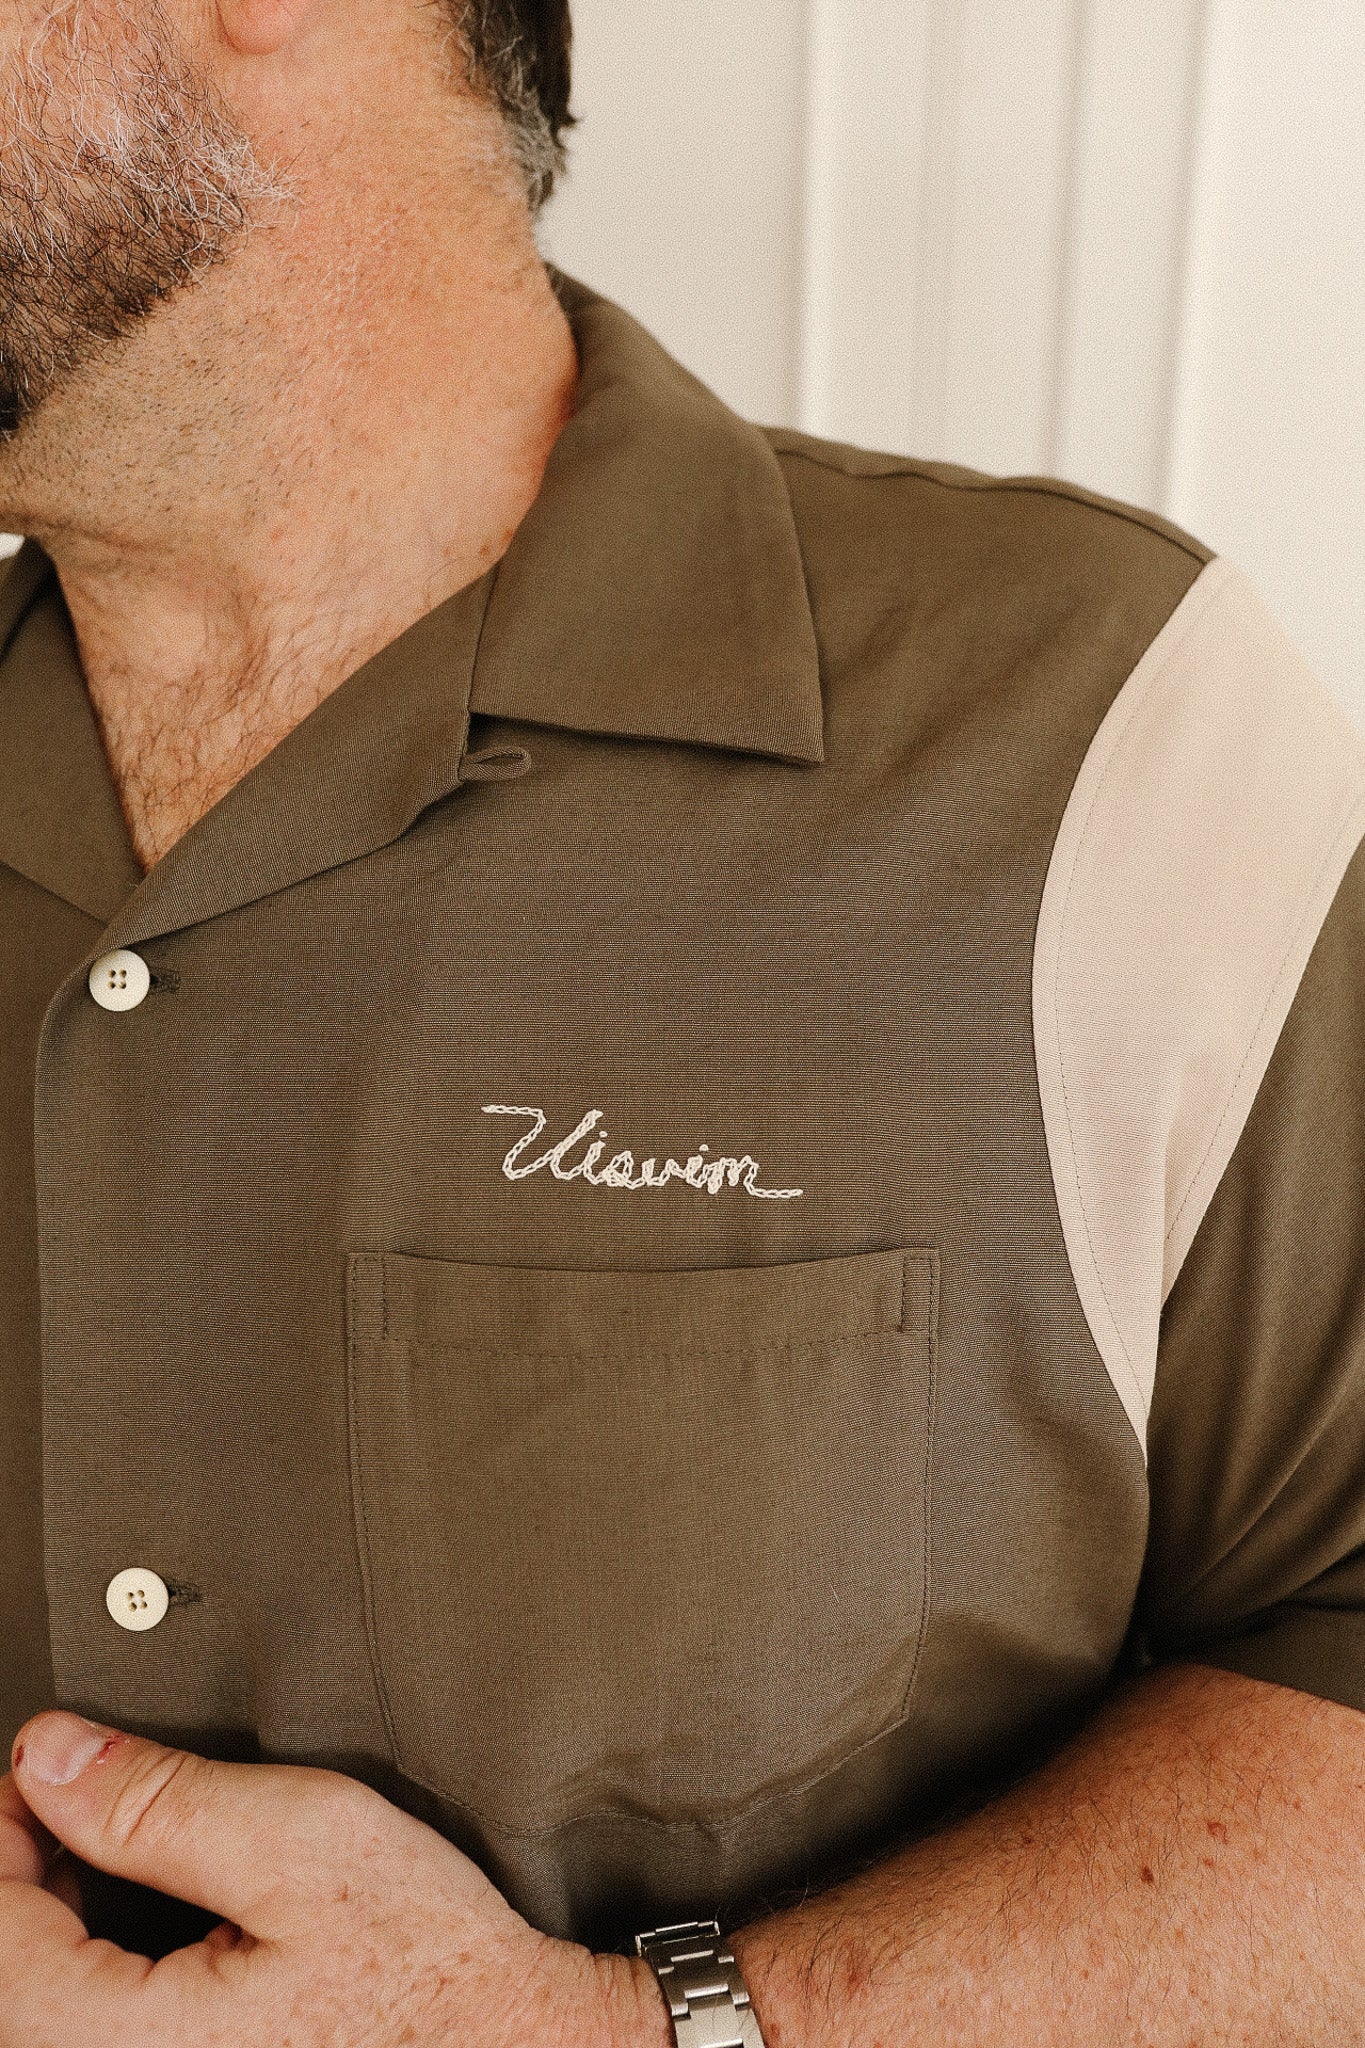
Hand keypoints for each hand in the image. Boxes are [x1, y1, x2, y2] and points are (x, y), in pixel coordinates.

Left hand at [0, 1712, 668, 2047]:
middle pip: (5, 1981)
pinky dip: (83, 1978)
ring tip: (100, 1855)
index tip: (37, 1768)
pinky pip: (83, 2037)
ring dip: (47, 1930)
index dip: (1, 1824)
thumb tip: (50, 1760)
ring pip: (38, 2014)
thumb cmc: (433, 1972)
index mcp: (120, 2045)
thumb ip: (160, 1801)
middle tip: (71, 1796)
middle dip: (25, 1873)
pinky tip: (130, 1934)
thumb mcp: (303, 1842)